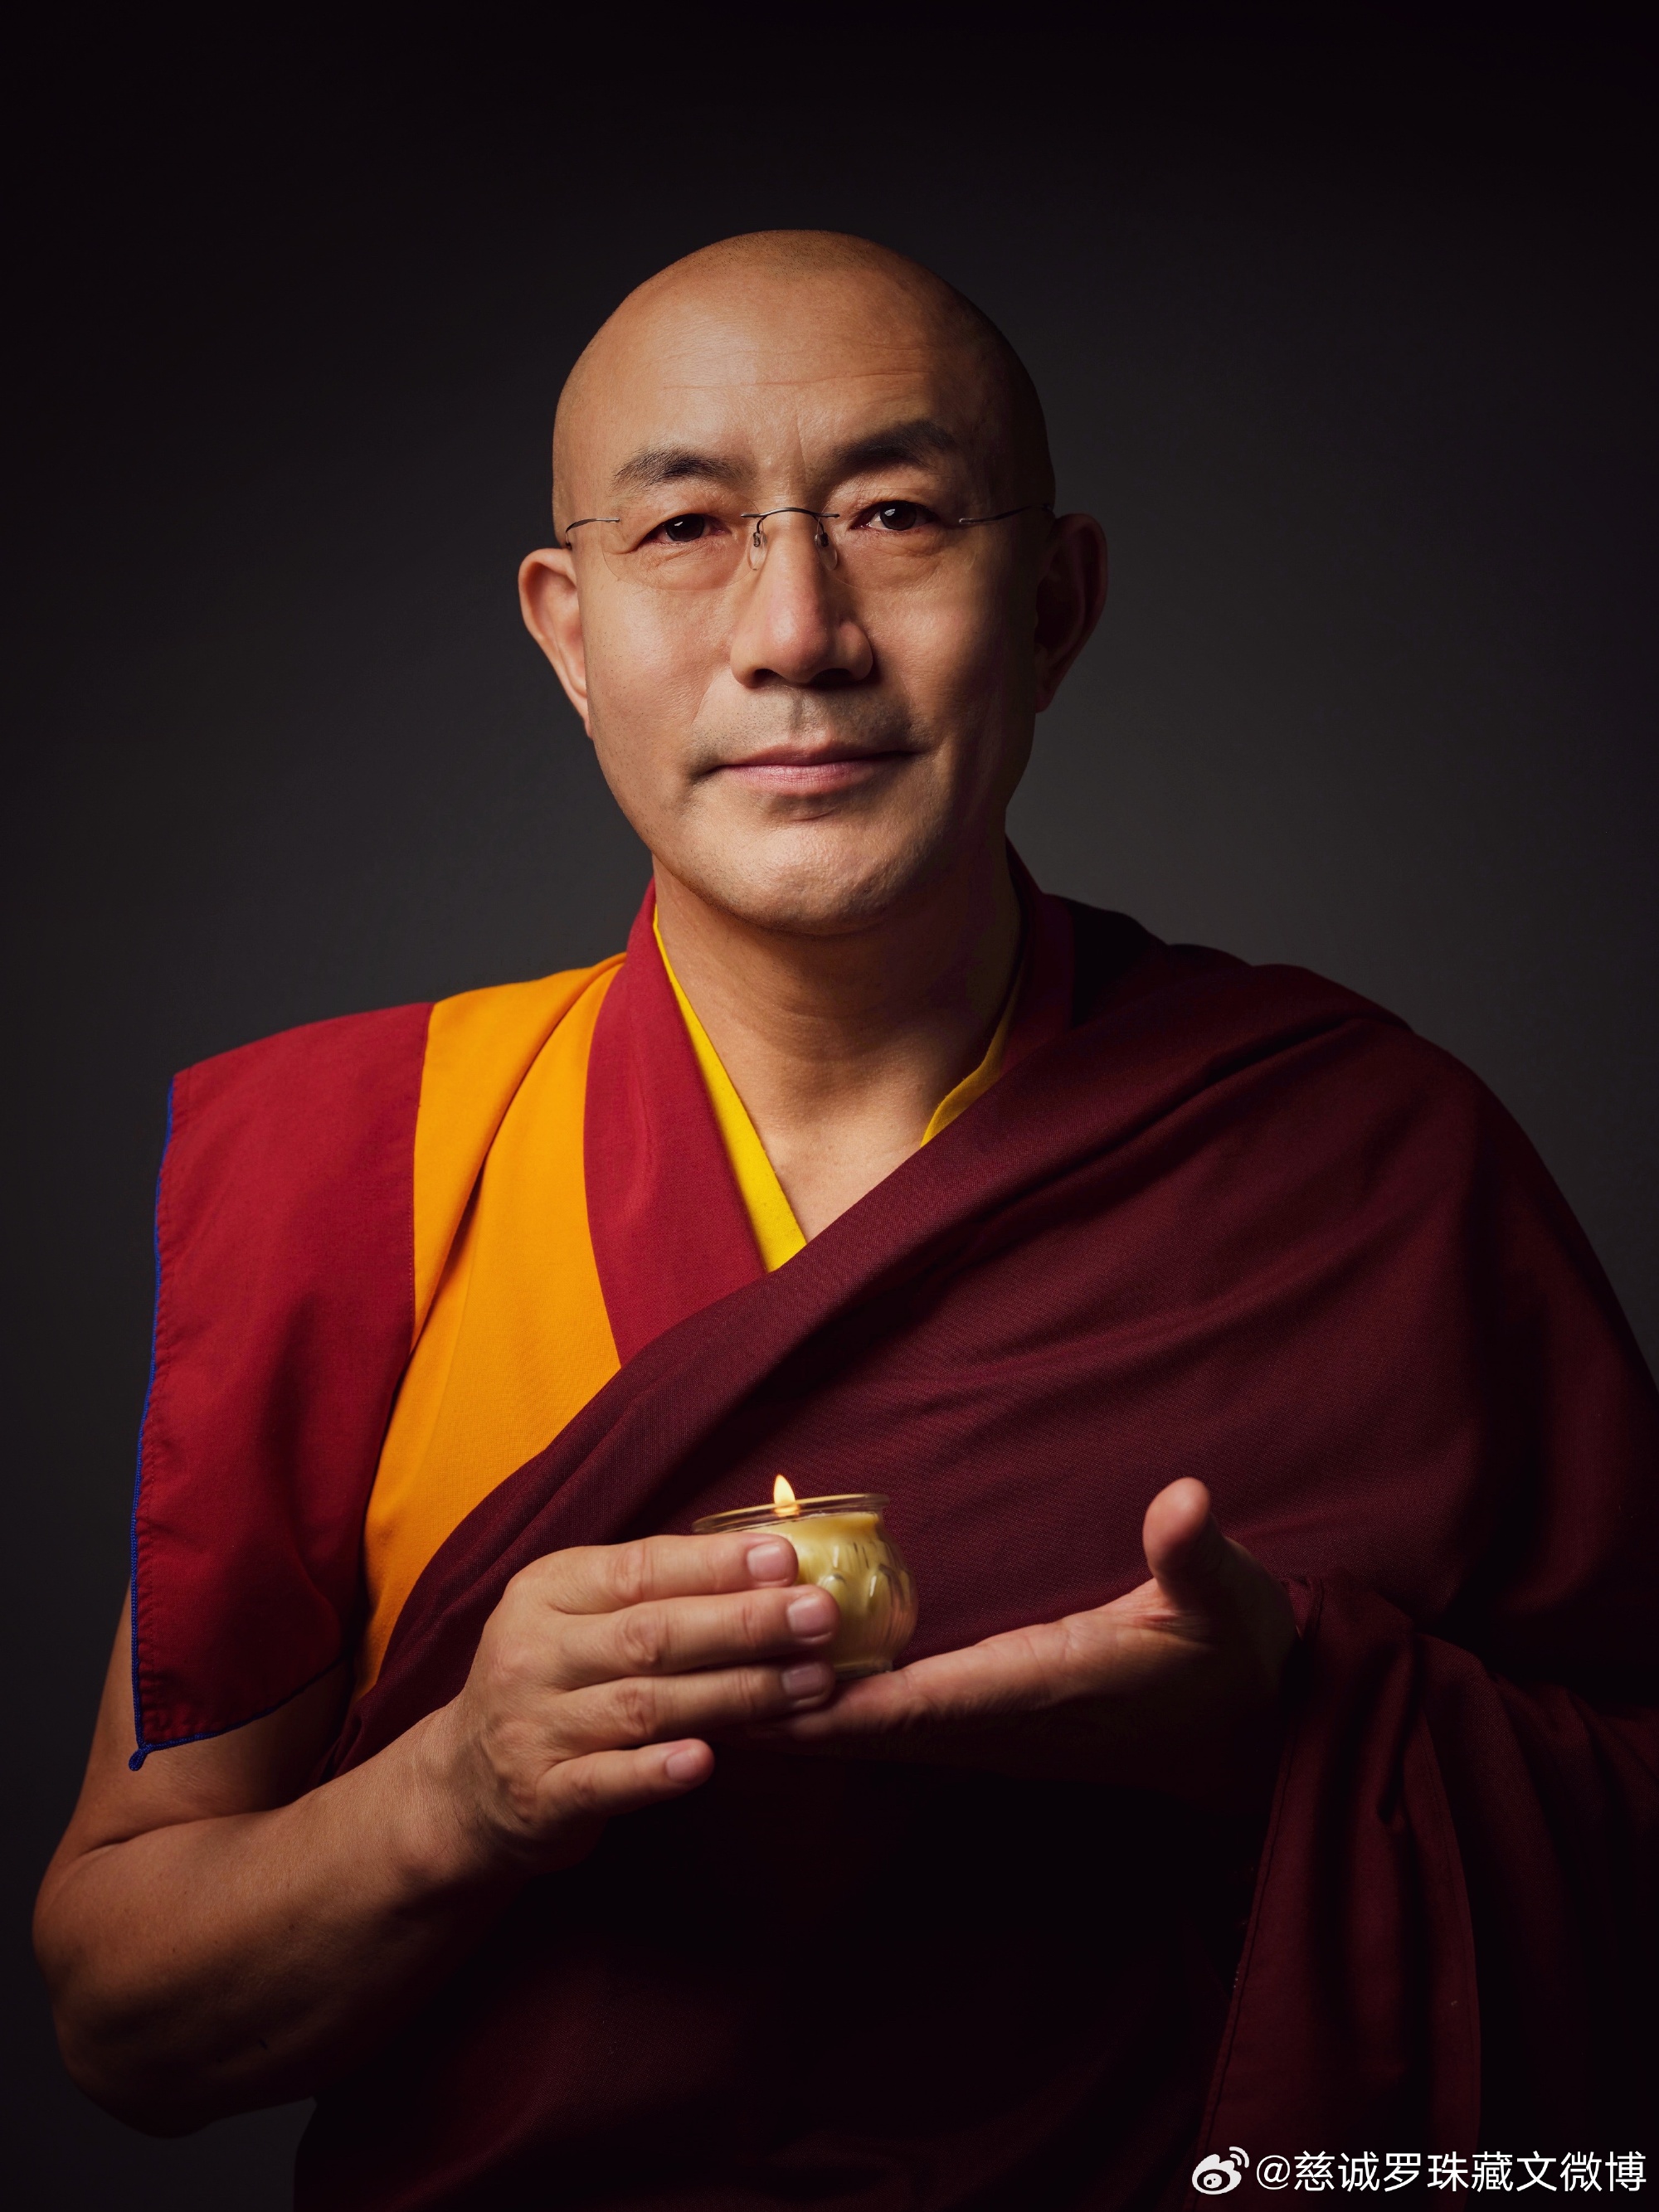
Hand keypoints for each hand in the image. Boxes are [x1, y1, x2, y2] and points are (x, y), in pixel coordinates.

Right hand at [426, 1533, 841, 1874]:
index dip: (715, 1564)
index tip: (786, 1558)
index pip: (640, 1568)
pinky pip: (605, 1781)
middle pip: (652, 1634)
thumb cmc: (552, 1681)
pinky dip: (655, 1772)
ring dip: (735, 1694)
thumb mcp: (578, 1618)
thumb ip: (653, 1591)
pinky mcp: (541, 1796)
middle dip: (745, 1622)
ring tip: (809, 1684)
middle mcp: (534, 1652)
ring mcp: (533, 1726)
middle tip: (820, 1616)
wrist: (463, 1784)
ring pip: (645, 1705)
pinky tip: (706, 1762)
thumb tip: (769, 1561)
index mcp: (547, 1591)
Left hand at [757, 1480, 1296, 1815]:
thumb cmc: (1236, 1660)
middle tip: (698, 1696)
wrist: (1262, 1737)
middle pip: (875, 1728)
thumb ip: (1194, 1553)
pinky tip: (791, 1701)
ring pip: (880, 1734)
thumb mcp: (1225, 1599)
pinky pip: (903, 1729)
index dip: (846, 1700)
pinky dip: (842, 1718)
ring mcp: (999, 1736)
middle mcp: (1006, 1724)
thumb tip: (1186, 1500)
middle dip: (791, 1717)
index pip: (927, 1700)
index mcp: (1045, 1687)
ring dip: (805, 1721)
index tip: (772, 1693)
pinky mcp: (1000, 1731)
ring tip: (716, 1698)